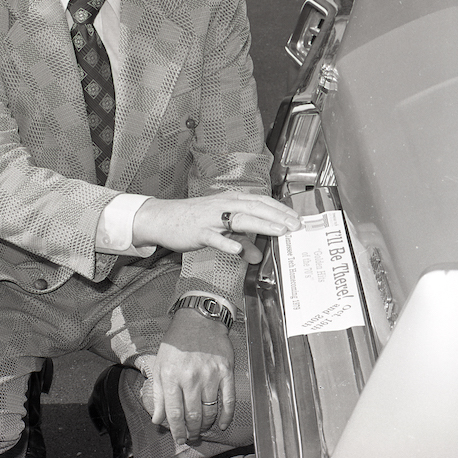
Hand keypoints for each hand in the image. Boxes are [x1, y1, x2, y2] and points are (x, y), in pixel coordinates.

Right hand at [132, 192, 300, 263]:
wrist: (161, 218)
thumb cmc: (191, 220)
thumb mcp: (219, 228)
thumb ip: (240, 240)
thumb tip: (257, 256)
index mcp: (228, 200)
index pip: (259, 201)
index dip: (279, 208)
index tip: (296, 218)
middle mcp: (221, 206)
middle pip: (253, 208)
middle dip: (277, 216)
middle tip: (295, 226)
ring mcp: (209, 218)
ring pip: (238, 219)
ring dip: (260, 225)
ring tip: (279, 232)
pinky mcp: (197, 231)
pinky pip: (214, 237)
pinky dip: (226, 242)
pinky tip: (238, 249)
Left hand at [144, 308, 234, 445]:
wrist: (198, 320)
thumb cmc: (176, 343)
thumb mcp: (160, 364)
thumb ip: (158, 394)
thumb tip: (157, 420)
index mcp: (171, 376)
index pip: (174, 413)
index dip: (177, 431)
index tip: (179, 440)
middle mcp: (191, 378)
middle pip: (193, 415)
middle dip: (192, 431)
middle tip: (191, 437)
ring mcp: (210, 375)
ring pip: (210, 411)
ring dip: (206, 426)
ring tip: (203, 430)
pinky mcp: (226, 372)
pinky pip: (227, 401)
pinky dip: (225, 417)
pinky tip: (221, 425)